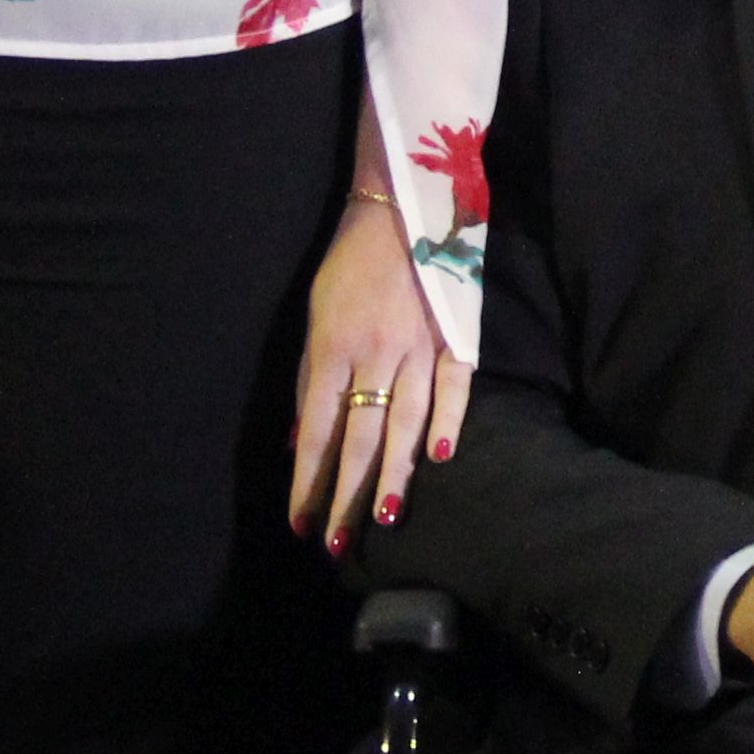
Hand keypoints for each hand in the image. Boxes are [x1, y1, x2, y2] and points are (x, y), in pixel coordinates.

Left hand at [293, 194, 470, 549]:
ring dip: (392, 474)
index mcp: (331, 348)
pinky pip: (454, 388)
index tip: (299, 521)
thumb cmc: (349, 268)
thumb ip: (311, 381)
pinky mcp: (455, 337)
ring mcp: (419, 346)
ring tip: (383, 518)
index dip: (308, 479)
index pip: (317, 430)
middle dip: (346, 494)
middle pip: (359, 437)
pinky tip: (439, 461)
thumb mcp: (315, 319)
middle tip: (337, 543)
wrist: (401, 210)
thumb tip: (303, 442)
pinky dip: (448, 423)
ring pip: (405, 423)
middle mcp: (374, 353)